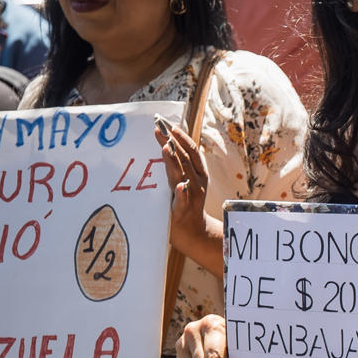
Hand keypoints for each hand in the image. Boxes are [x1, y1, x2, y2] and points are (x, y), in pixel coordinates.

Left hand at [154, 117, 216, 256]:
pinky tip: (180, 186)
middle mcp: (197, 182)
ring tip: (166, 147)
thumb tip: (166, 144)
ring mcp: (192, 196)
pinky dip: (183, 192)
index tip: (166, 124)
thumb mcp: (184, 182)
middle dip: (173, 142)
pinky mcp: (184, 210)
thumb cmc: (184, 205)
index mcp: (198, 173)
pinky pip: (184, 200)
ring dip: (175, 161)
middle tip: (160, 128)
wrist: (194, 233)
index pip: (190, 149)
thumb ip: (178, 166)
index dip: (180, 136)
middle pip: (186, 158)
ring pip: (184, 174)